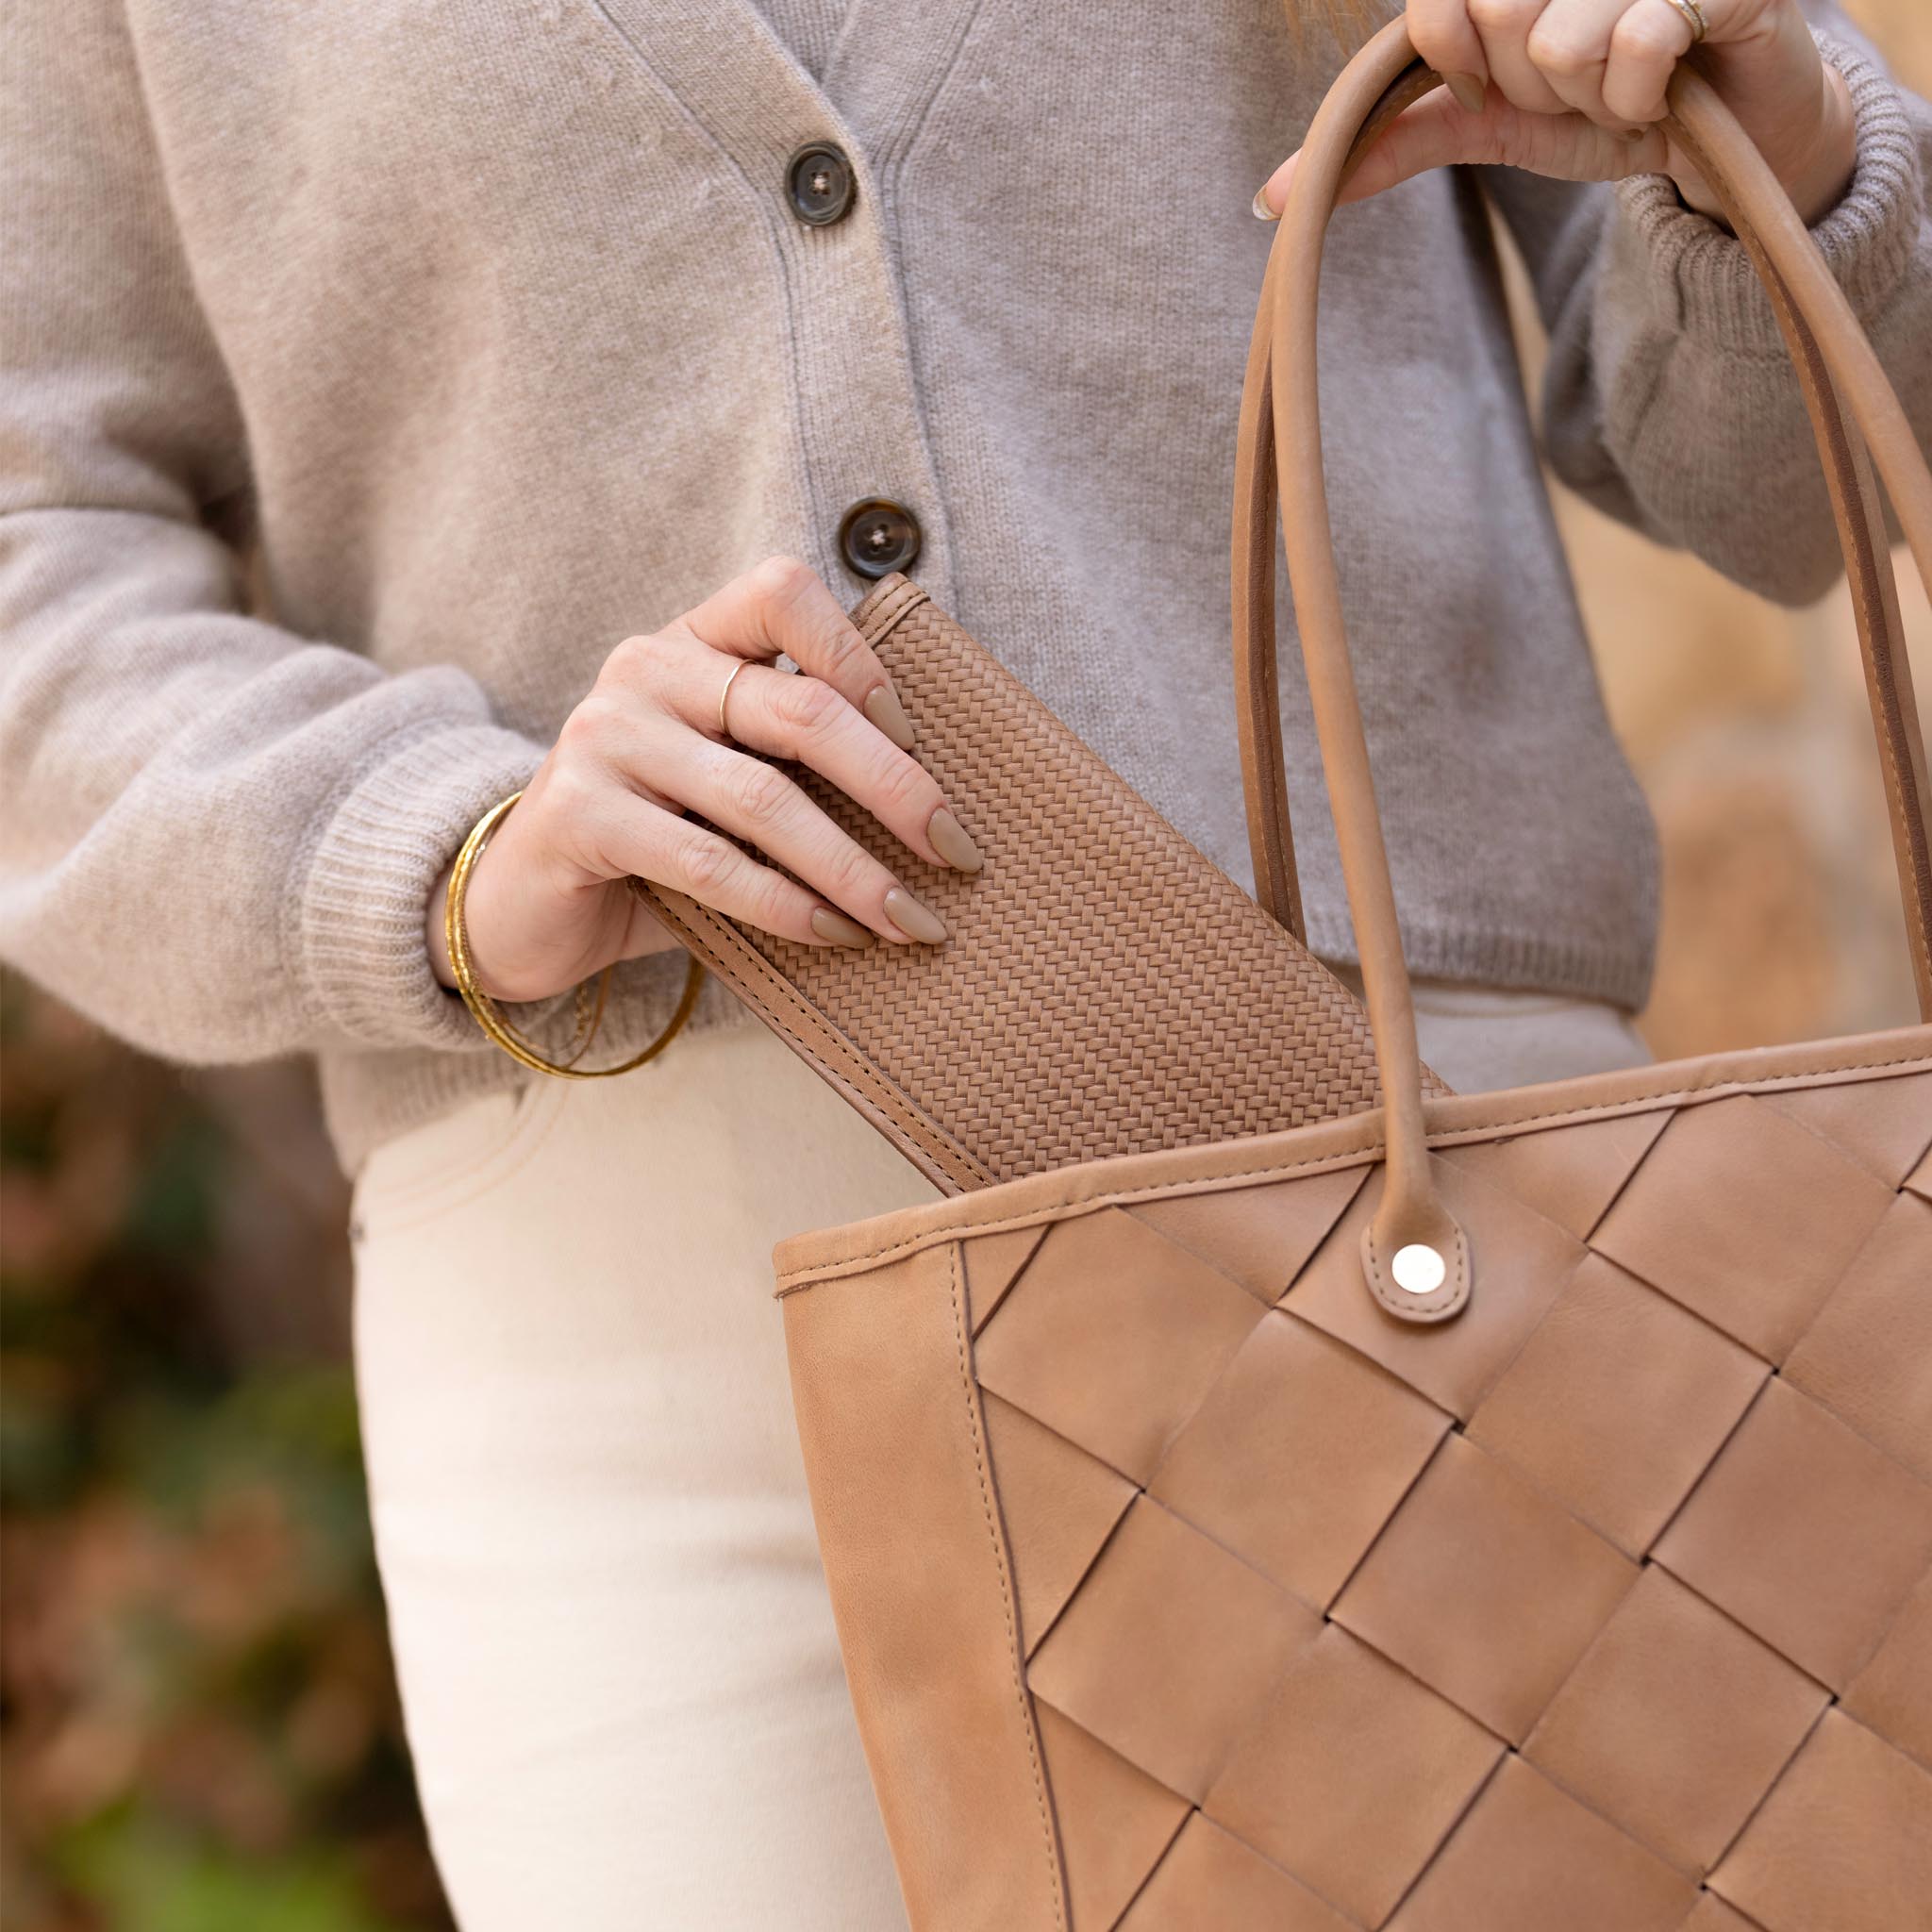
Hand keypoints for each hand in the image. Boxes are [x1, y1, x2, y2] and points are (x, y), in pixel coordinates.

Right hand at [427, 557, 980, 1002]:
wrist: (523, 905)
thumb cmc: (657, 840)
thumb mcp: (728, 779)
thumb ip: (796, 765)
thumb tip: (935, 812)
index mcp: (692, 640)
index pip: (784, 593)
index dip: (862, 658)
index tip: (917, 739)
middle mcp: (644, 669)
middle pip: (801, 710)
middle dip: (897, 788)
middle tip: (959, 853)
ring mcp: (606, 736)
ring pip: (764, 798)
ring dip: (854, 870)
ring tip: (912, 921)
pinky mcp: (580, 815)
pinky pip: (710, 863)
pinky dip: (787, 906)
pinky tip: (835, 935)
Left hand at [1256, 0, 1855, 226]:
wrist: (1728, 134)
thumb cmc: (1607, 108)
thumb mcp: (1490, 126)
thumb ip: (1391, 143)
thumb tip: (1271, 200)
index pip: (1435, 6)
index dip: (1459, 62)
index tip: (1504, 81)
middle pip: (1495, 19)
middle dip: (1530, 86)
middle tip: (1579, 85)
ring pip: (1558, 41)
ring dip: (1590, 93)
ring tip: (1630, 82)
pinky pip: (1633, 42)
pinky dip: (1642, 91)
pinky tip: (1671, 81)